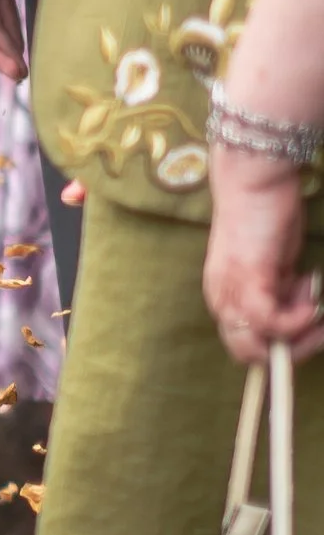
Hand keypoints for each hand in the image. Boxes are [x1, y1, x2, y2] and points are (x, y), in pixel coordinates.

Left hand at [203, 141, 323, 366]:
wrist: (253, 181)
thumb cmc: (264, 218)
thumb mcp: (274, 266)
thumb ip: (279, 293)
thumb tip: (298, 319)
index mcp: (224, 298)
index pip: (245, 346)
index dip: (282, 346)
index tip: (311, 328)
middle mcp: (221, 300)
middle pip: (250, 354)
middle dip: (291, 349)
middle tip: (319, 323)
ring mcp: (231, 292)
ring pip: (259, 346)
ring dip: (298, 333)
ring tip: (314, 300)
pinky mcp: (248, 280)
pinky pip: (271, 324)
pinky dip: (297, 319)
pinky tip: (312, 295)